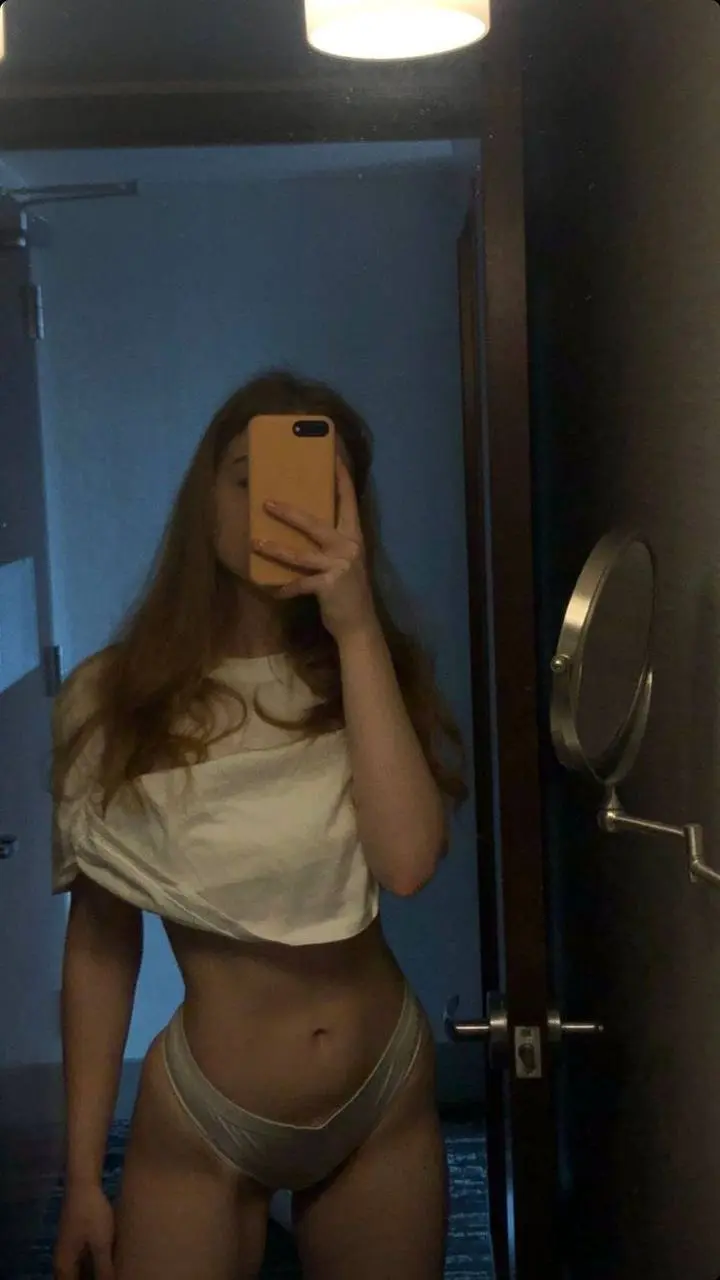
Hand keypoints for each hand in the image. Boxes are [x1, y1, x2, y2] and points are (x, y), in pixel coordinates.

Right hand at [54, 1182, 115, 1279]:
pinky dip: (90, 1265)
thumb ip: (103, 1269)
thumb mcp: (101, 1243)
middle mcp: (61, 1259)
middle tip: (107, 1276)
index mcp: (64, 1265)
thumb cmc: (91, 1213)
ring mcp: (67, 1247)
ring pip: (76, 1270)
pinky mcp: (74, 1237)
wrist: (83, 1182)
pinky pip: (80, 1260)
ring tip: (106, 1273)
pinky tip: (103, 1262)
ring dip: (89, 1274)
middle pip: (72, 1278)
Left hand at [252, 458, 376, 641]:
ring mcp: (340, 566)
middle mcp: (349, 546)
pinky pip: (301, 584)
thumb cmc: (347, 590)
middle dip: (289, 512)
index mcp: (353, 536)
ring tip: (256, 542)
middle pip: (315, 523)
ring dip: (276, 549)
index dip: (340, 478)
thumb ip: (330, 543)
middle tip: (266, 501)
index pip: (347, 500)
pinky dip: (287, 587)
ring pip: (301, 554)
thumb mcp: (344, 560)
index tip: (331, 455)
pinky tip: (275, 589)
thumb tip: (303, 525)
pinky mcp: (330, 585)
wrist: (359, 624)